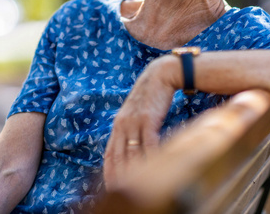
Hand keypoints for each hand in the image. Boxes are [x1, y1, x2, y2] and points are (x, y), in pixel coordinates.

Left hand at [103, 56, 178, 190]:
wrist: (160, 76)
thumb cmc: (151, 97)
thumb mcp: (136, 114)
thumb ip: (131, 130)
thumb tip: (132, 149)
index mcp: (117, 126)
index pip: (109, 154)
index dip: (109, 173)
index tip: (110, 188)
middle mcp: (122, 125)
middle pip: (118, 158)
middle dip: (119, 177)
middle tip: (121, 193)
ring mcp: (134, 122)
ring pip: (132, 153)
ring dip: (135, 172)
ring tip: (137, 188)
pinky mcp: (148, 119)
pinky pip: (148, 143)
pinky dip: (150, 157)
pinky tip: (153, 168)